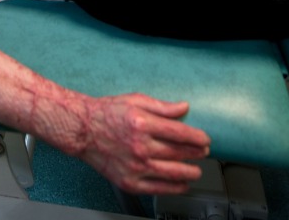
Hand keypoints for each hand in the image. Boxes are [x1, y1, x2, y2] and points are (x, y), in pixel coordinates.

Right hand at [76, 94, 210, 195]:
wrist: (82, 131)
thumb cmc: (107, 113)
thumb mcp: (135, 101)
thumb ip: (162, 106)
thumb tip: (184, 108)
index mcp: (142, 123)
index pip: (179, 133)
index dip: (197, 137)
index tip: (205, 139)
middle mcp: (140, 146)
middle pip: (178, 152)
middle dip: (196, 153)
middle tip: (204, 152)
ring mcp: (135, 166)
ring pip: (172, 172)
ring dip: (190, 172)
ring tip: (196, 170)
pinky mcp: (129, 181)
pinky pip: (158, 188)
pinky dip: (174, 187)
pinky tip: (182, 184)